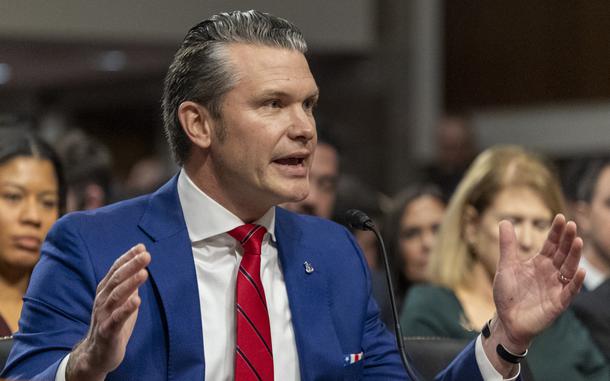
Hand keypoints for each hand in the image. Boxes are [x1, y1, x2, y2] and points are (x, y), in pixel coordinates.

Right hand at [67, 244, 150, 380]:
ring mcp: (103, 315)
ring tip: (144, 273)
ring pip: (116, 296)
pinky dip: (126, 309)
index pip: (116, 270)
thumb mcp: (122, 301)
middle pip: (116, 279)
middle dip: (131, 266)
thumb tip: (141, 267)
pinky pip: (116, 319)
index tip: (141, 247)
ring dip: (130, 283)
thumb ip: (129, 285)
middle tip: (146, 255)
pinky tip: (137, 300)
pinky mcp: (107, 331)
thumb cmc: (113, 324)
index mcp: (106, 291)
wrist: (97, 354)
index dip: (128, 258)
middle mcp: (102, 300)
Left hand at [485, 215, 583, 361]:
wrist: (506, 320)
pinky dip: (575, 282)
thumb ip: (507, 245)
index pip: (551, 244)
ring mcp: (555, 287)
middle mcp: (550, 273)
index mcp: (539, 263)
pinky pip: (569, 292)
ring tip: (577, 241)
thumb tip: (504, 221)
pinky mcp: (557, 303)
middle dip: (567, 240)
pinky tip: (580, 271)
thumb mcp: (506, 266)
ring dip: (574, 256)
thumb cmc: (507, 294)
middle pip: (562, 254)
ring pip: (568, 269)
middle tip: (571, 224)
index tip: (560, 217)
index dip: (556, 232)